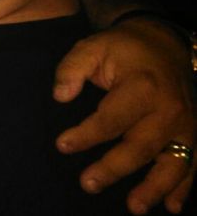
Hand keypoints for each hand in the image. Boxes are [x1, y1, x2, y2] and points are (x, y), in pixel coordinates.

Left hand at [54, 18, 195, 213]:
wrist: (166, 43)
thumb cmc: (122, 49)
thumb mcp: (92, 47)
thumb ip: (72, 69)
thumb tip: (60, 96)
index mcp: (142, 86)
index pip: (111, 118)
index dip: (86, 135)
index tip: (62, 145)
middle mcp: (168, 109)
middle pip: (140, 146)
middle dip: (113, 168)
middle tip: (87, 184)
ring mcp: (186, 124)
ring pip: (173, 162)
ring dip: (155, 188)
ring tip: (134, 207)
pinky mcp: (194, 134)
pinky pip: (193, 164)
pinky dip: (184, 187)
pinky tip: (173, 207)